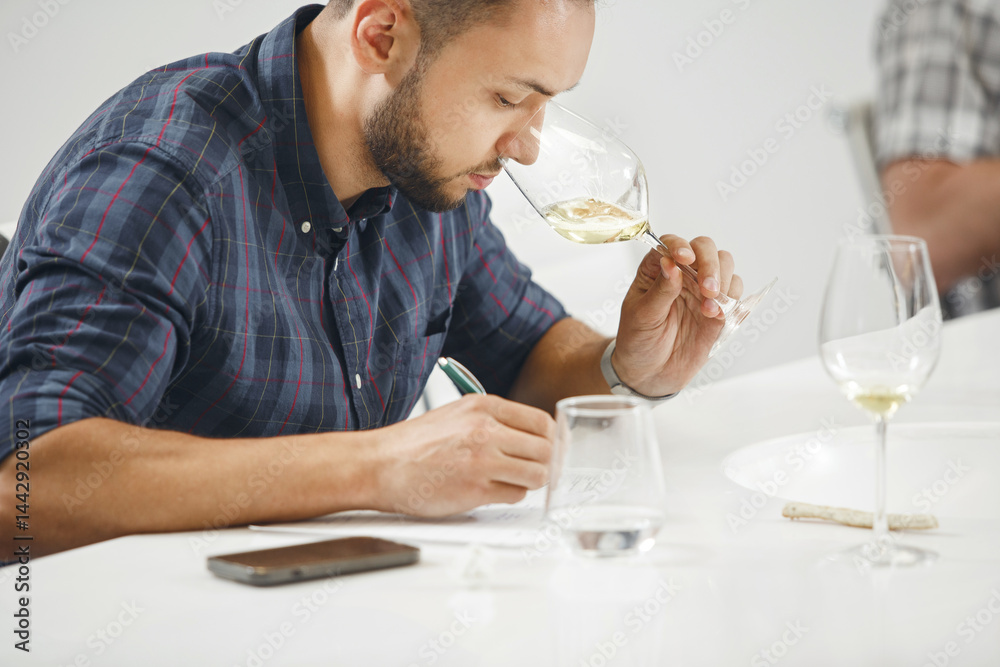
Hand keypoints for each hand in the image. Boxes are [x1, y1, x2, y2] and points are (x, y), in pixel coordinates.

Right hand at [371, 394, 555, 516]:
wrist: (380, 464)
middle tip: (537, 469)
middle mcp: (486, 430)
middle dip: (544, 462)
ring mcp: (483, 461)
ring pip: (537, 474)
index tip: (551, 449)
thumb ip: (494, 421)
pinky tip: (491, 489)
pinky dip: (510, 494)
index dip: (551, 439)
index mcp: (484, 407)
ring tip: (512, 480)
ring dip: (530, 481)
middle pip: (545, 449)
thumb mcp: (458, 413)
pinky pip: (515, 494)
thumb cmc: (415, 443)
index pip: (541, 422)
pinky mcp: (476, 490)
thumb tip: (532, 436)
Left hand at [613, 235, 742, 395]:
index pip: (671, 243)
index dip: (680, 245)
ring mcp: (702, 290)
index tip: (684, 259)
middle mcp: (682, 274)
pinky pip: (735, 294)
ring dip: (723, 281)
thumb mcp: (642, 316)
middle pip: (705, 249)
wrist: (650, 374)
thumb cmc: (638, 341)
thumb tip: (671, 263)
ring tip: (709, 307)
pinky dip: (732, 301)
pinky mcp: (718, 309)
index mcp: (656, 269)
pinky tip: (714, 316)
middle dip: (710, 264)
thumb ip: (660, 290)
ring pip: (725, 266)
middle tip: (707, 288)